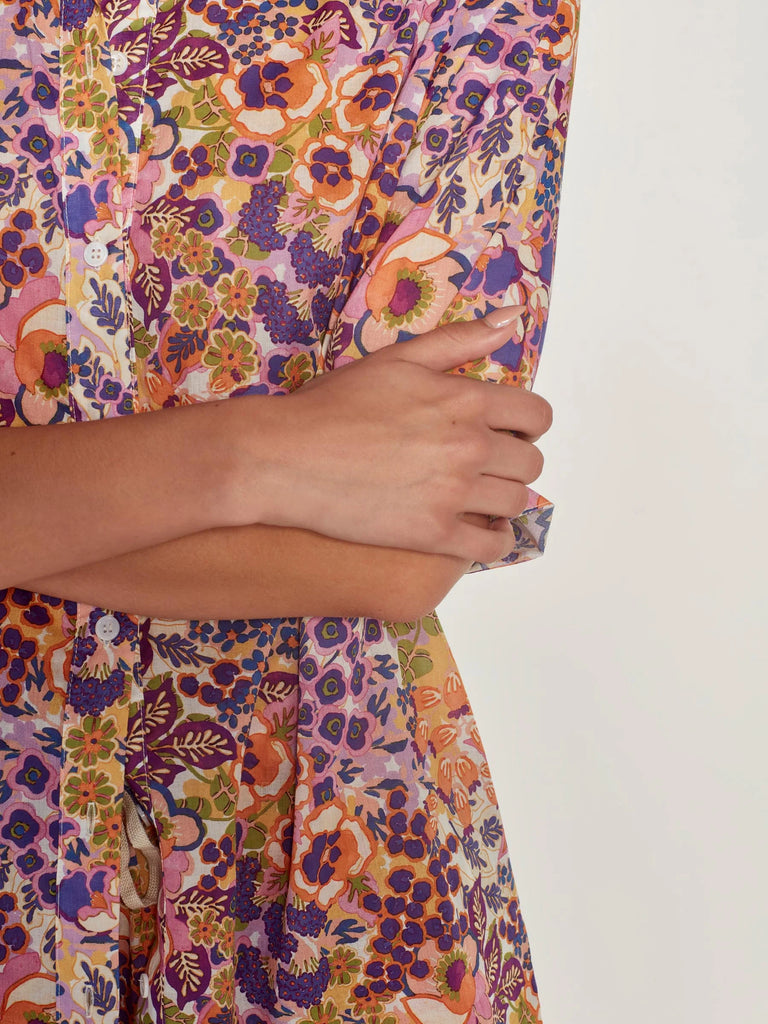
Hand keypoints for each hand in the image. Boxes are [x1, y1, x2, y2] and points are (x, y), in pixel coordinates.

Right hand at [228, 306, 551, 566]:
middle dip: (517, 461)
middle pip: (530, 462)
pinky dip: (495, 539)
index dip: (529, 424)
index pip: (535, 415)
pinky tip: (480, 530)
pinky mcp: (433, 533)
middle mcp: (468, 446)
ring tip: (484, 496)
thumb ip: (459, 340)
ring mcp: (453, 493)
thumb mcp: (397, 359)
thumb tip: (512, 318)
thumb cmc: (334, 405)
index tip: (514, 431)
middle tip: (492, 465)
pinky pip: (491, 545)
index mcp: (464, 400)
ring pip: (515, 502)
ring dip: (506, 498)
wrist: (286, 458)